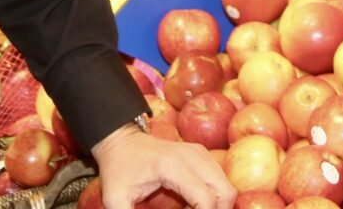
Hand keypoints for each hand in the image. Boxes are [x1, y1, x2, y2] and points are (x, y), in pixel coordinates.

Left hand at [90, 124, 234, 208]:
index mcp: (173, 166)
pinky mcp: (202, 155)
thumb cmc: (118, 170)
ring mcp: (200, 153)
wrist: (120, 141)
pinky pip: (220, 181)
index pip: (206, 199)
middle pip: (225, 193)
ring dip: (216, 206)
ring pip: (226, 187)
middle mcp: (193, 156)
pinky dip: (214, 198)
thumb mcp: (115, 199)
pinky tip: (194, 206)